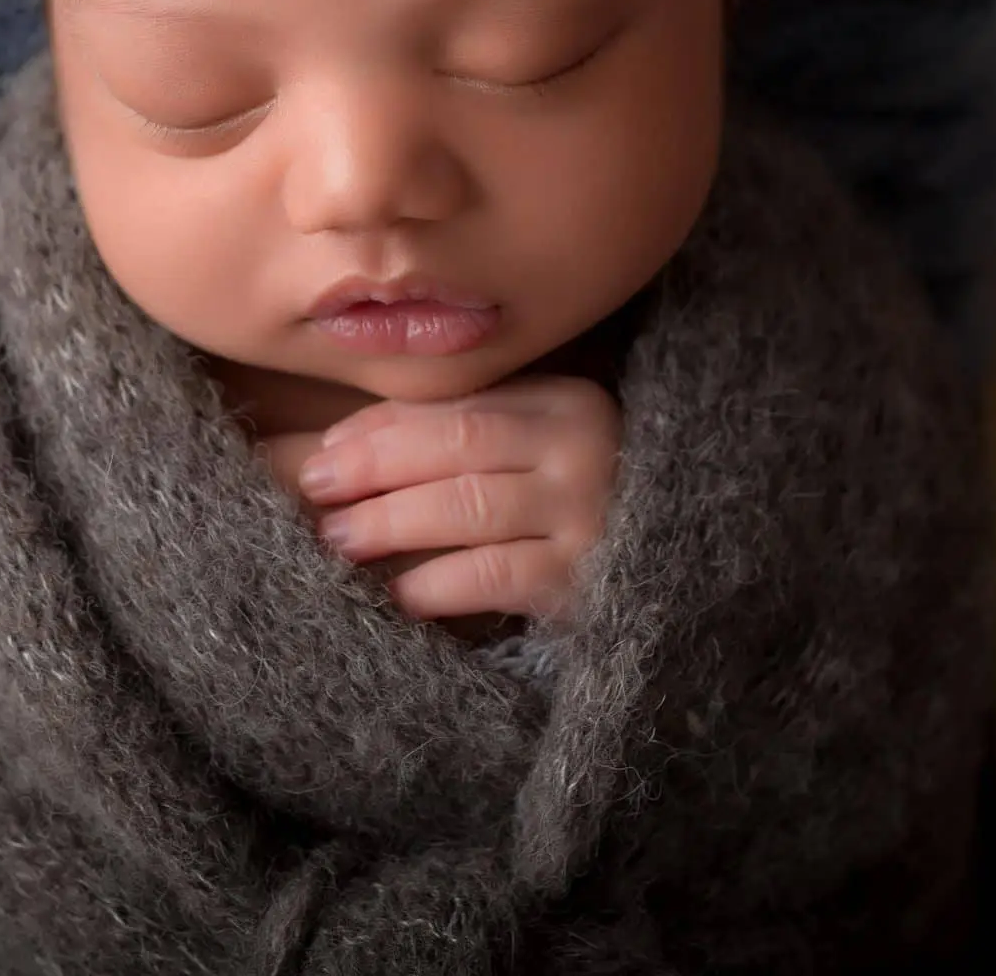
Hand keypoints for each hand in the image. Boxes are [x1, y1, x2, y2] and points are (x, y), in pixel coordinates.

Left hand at [280, 374, 621, 625]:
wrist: (679, 570)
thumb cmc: (577, 505)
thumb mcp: (531, 451)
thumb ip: (454, 435)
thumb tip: (336, 443)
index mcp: (566, 401)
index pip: (456, 405)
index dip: (380, 427)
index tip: (322, 451)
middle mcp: (582, 447)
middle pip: (458, 446)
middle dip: (375, 468)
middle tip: (316, 490)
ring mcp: (589, 513)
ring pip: (469, 507)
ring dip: (391, 522)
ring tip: (339, 539)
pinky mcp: (588, 580)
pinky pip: (496, 576)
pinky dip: (438, 583)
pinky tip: (398, 593)